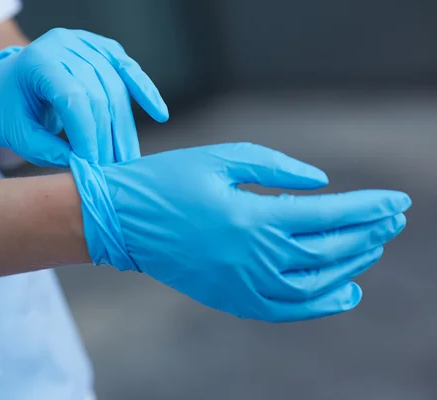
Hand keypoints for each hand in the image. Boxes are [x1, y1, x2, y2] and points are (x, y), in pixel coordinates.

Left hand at [0, 28, 168, 166]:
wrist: (3, 81)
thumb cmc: (6, 108)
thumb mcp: (16, 133)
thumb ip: (47, 151)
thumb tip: (85, 168)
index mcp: (37, 61)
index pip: (72, 98)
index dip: (88, 134)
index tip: (94, 165)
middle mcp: (64, 44)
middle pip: (98, 94)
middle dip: (108, 136)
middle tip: (115, 170)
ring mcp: (85, 42)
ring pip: (117, 87)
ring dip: (125, 126)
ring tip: (129, 158)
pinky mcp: (101, 48)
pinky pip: (128, 69)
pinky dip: (144, 91)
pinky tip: (160, 113)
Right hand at [70, 143, 411, 321]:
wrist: (121, 220)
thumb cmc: (167, 180)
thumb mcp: (221, 158)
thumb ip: (276, 168)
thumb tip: (321, 183)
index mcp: (251, 218)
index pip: (327, 216)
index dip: (366, 209)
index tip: (396, 201)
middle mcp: (251, 258)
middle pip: (327, 251)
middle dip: (367, 234)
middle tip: (393, 221)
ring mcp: (240, 284)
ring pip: (312, 284)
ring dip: (350, 266)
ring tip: (372, 248)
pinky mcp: (228, 298)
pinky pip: (285, 310)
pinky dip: (319, 304)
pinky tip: (344, 292)